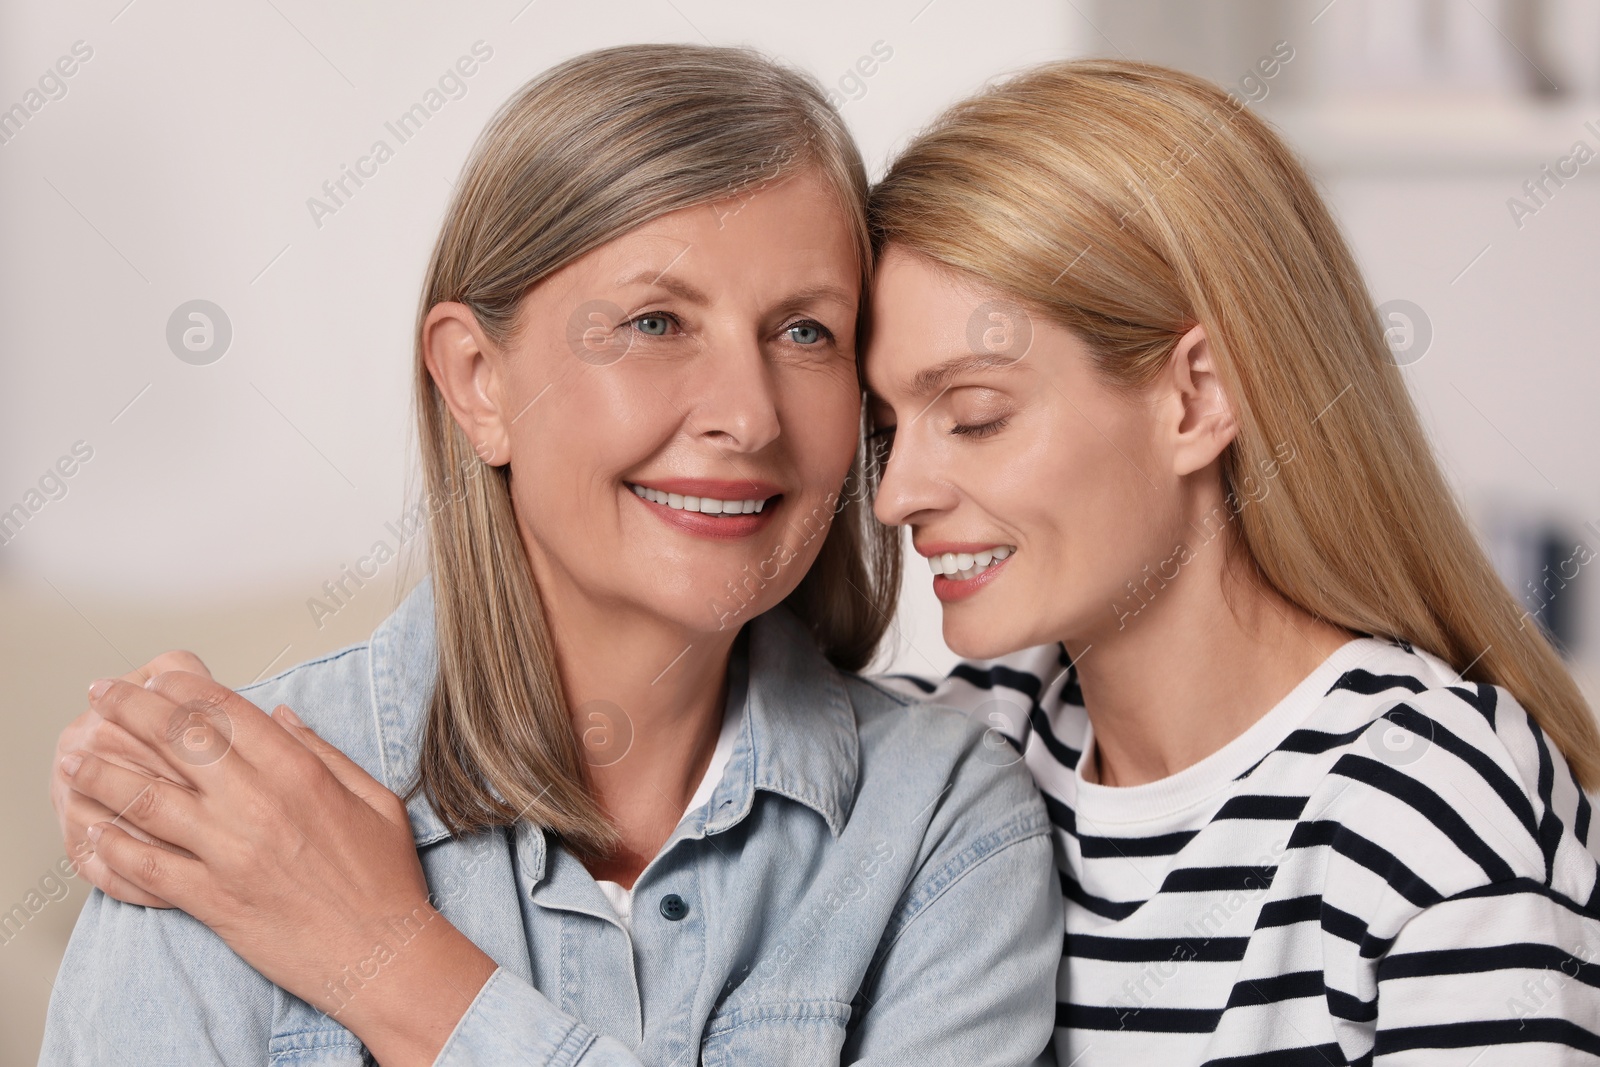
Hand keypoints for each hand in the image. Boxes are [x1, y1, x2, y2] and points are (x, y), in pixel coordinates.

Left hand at [61, 670, 496, 1065]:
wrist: (381, 955)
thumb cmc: (385, 880)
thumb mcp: (375, 798)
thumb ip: (324, 752)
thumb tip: (281, 715)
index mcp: (300, 774)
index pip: (226, 712)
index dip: (182, 687)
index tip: (156, 676)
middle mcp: (259, 805)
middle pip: (177, 742)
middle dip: (130, 709)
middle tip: (101, 694)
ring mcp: (230, 853)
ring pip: (149, 799)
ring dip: (104, 773)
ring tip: (76, 756)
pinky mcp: (212, 900)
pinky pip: (147, 867)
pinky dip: (113, 847)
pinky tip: (91, 828)